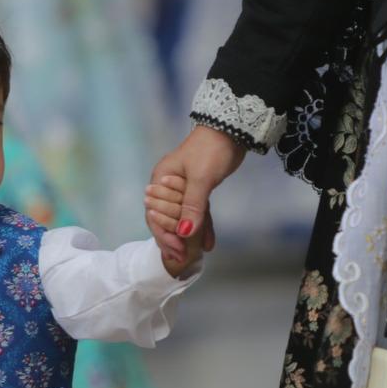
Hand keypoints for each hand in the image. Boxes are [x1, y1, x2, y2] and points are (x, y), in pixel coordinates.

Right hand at [147, 125, 244, 271]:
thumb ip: (192, 207)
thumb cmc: (210, 150)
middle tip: (184, 256)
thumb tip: (185, 233)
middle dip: (175, 238)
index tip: (176, 250)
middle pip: (167, 218)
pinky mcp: (199, 189)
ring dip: (190, 235)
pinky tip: (209, 243)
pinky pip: (198, 212)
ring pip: (183, 216)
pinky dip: (203, 226)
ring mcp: (184, 188)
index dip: (164, 234)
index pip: (155, 213)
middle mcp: (168, 185)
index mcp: (161, 179)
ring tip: (195, 254)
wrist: (231, 131)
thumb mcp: (200, 179)